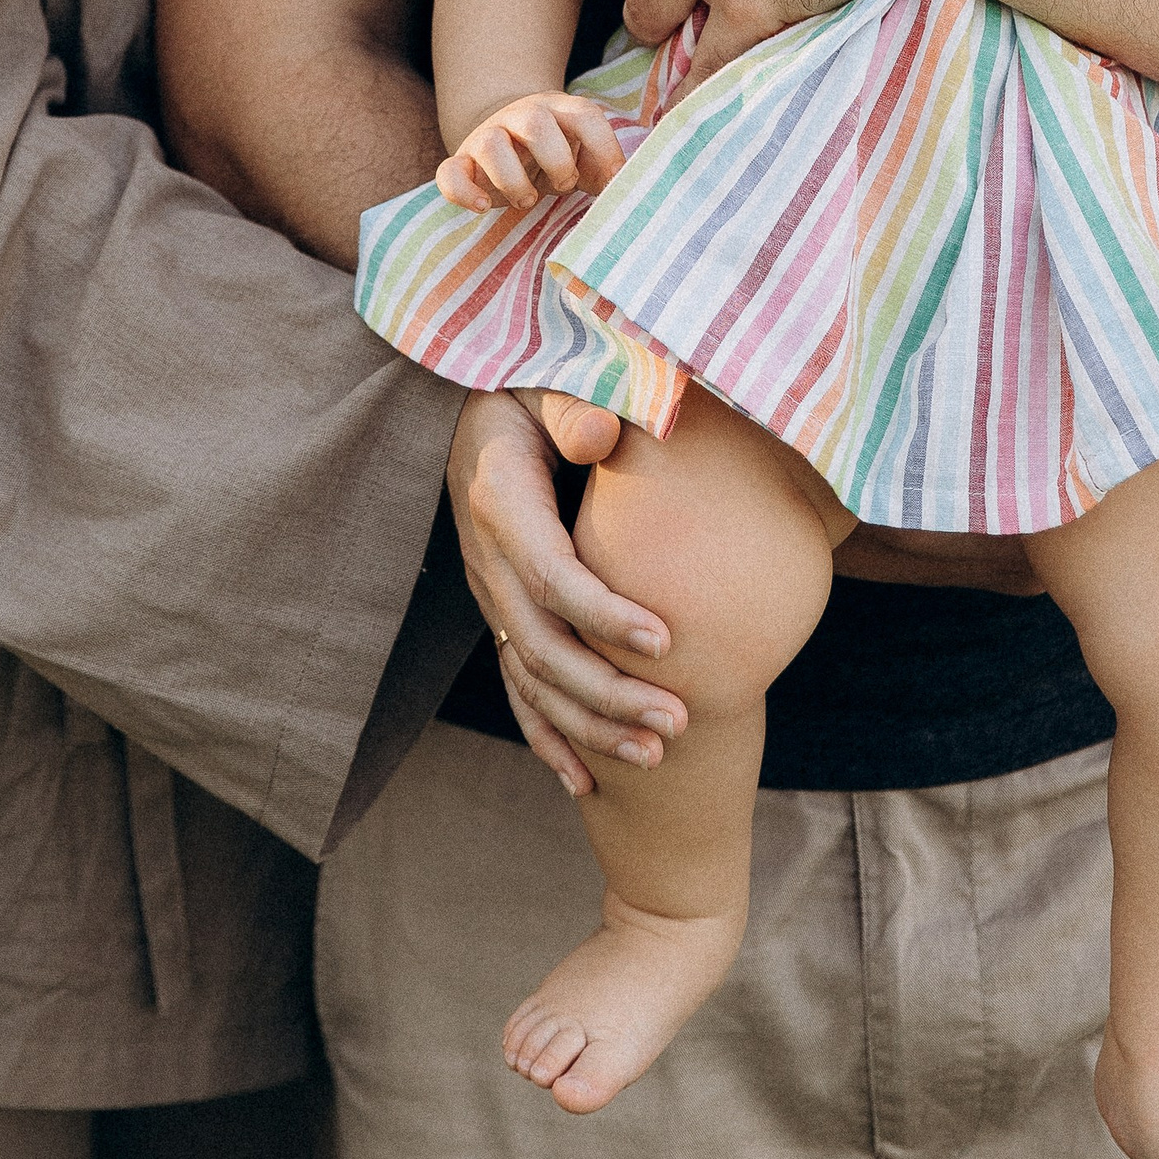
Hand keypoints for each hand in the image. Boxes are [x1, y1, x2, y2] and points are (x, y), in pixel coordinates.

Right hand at [436, 91, 621, 211]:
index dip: (605, 148)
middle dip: (556, 160)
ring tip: (528, 200)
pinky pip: (450, 171)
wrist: (505, 139)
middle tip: (563, 186)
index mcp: (557, 110)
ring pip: (491, 144)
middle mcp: (520, 116)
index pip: (585, 115)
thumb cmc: (553, 155)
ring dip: (513, 179)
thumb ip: (603, 169)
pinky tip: (483, 208)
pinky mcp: (460, 161)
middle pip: (535, 122)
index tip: (613, 181)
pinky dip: (464, 192)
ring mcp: (486, 136)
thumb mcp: (581, 158)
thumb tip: (622, 189)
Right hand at [445, 391, 685, 797]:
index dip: (605, 615)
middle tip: (677, 720)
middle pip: (540, 646)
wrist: (480, 401)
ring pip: (530, 678)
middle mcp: (487, 558)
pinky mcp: (499, 611)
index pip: (552, 575)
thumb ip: (572, 405)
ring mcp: (490, 591)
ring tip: (655, 755)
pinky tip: (585, 781)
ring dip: (589, 724)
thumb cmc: (534, 382)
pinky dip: (547, 737)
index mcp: (501, 500)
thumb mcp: (547, 377)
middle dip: (607, 692)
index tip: (668, 641)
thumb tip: (600, 434)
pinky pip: (517, 685)